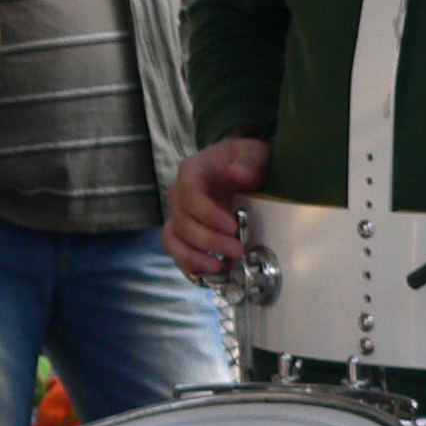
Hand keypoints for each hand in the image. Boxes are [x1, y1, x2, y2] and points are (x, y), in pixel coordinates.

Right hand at [163, 137, 270, 276]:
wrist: (238, 165)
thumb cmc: (243, 158)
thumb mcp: (252, 153)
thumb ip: (249, 162)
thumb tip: (238, 174)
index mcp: (192, 171)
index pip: (190, 194)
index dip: (208, 214)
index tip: (232, 227)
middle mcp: (179, 193)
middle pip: (183, 221)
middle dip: (209, 241)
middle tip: (237, 250)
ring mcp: (179, 213)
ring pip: (173, 238)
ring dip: (194, 256)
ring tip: (218, 267)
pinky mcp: (184, 231)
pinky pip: (177, 249)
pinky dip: (189, 262)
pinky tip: (208, 272)